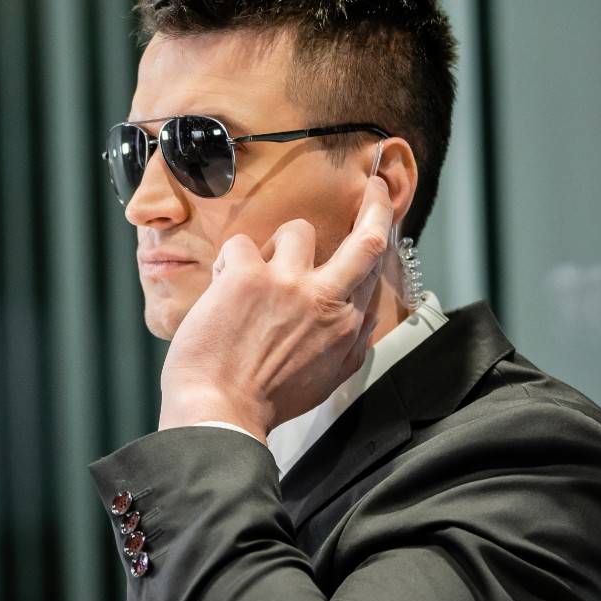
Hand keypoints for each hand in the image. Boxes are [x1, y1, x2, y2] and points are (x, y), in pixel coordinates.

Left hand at [157, 179, 394, 439]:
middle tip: (374, 187)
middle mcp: (326, 300)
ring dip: (274, 245)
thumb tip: (365, 316)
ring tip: (253, 274)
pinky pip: (241, 244)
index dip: (379, 240)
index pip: (375, 272)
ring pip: (297, 230)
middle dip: (376, 206)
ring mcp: (289, 283)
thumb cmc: (265, 401)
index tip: (380, 220)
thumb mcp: (327, 378)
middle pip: (368, 238)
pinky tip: (220, 288)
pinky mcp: (248, 276)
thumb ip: (349, 342)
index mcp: (345, 326)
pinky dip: (228, 263)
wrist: (220, 413)